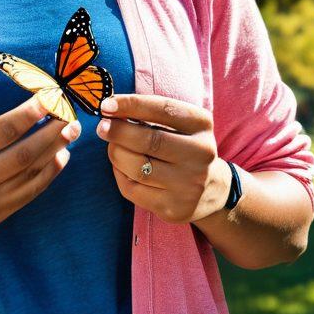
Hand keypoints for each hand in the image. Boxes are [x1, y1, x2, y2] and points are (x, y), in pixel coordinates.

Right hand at [0, 62, 80, 243]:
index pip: (4, 131)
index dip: (29, 113)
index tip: (48, 98)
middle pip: (24, 154)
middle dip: (51, 133)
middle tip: (70, 115)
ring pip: (30, 176)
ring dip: (54, 153)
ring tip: (70, 133)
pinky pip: (27, 196)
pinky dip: (47, 177)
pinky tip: (59, 158)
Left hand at [95, 94, 230, 224]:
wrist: (211, 190)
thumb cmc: (184, 147)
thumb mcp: (180, 123)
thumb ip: (149, 114)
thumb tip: (110, 109)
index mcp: (202, 125)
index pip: (164, 109)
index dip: (131, 105)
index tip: (106, 105)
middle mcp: (201, 154)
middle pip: (150, 140)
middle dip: (118, 132)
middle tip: (102, 127)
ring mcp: (189, 185)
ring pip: (138, 168)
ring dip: (116, 153)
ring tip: (112, 146)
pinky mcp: (174, 208)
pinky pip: (133, 189)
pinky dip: (119, 174)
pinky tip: (120, 166)